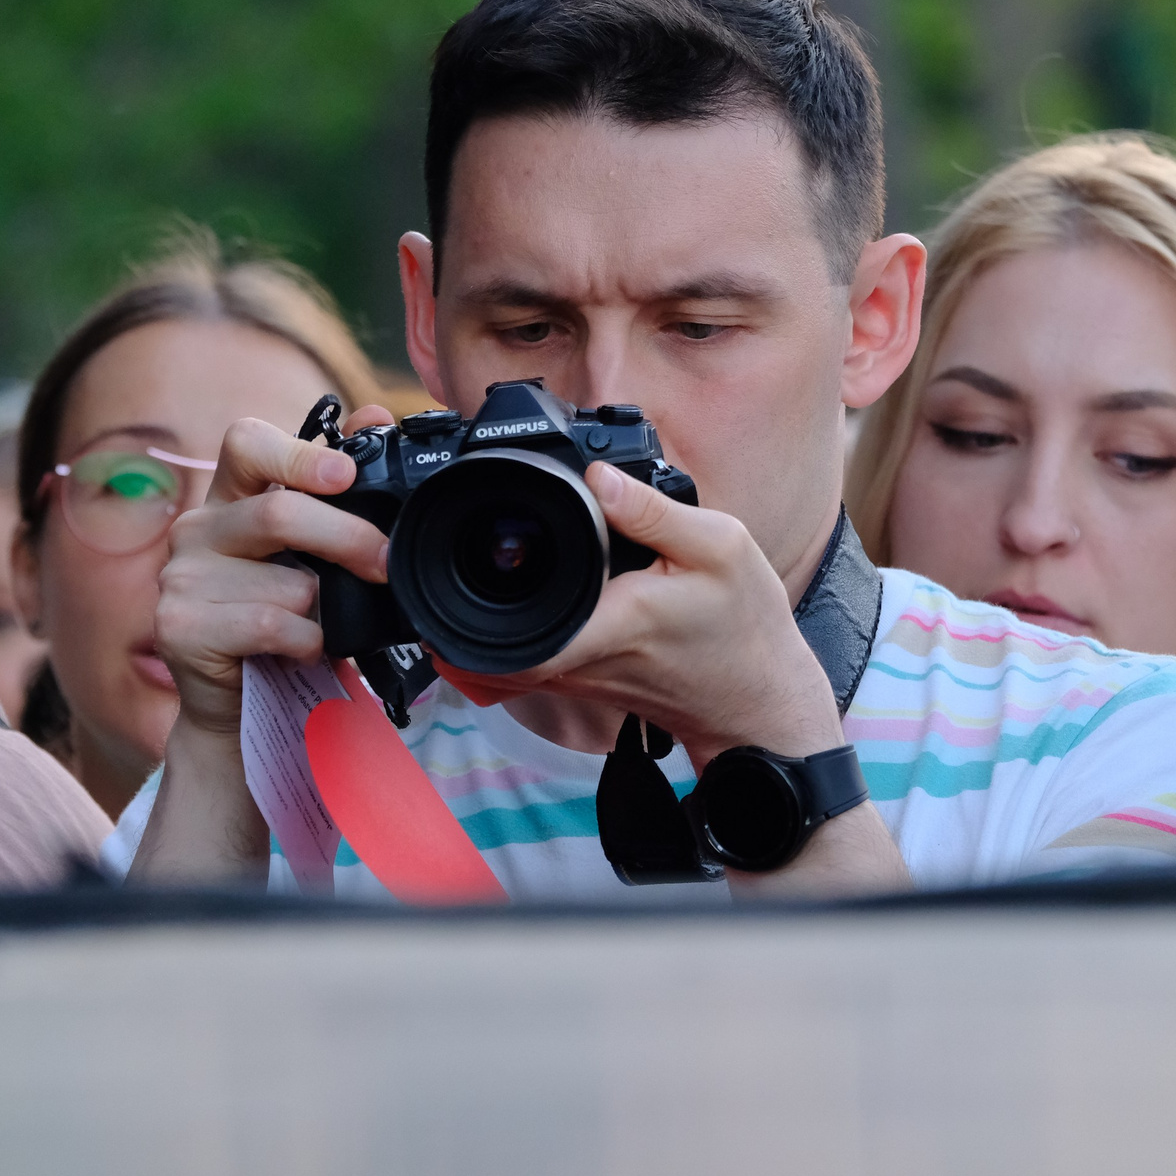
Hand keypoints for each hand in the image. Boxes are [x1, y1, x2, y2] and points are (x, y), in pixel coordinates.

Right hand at [152, 411, 394, 742]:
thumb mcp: (313, 552)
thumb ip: (338, 489)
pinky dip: (306, 643)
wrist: (239, 703)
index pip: (245, 442)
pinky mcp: (180, 626)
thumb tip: (373, 415)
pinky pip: (272, 626)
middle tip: (383, 562)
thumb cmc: (282, 617)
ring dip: (323, 612)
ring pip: (288, 582)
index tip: (346, 476)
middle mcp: (196, 528)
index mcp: (228, 498)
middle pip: (278, 513)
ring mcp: (180, 577)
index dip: (297, 454)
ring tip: (317, 626)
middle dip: (347, 539)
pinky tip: (300, 650)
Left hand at [430, 463, 843, 767]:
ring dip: (458, 621)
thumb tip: (598, 474)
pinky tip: (482, 599)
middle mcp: (576, 661)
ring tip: (440, 570)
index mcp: (603, 625)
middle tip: (418, 552)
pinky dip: (486, 638)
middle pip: (476, 649)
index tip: (430, 568)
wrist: (758, 701)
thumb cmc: (745, 628)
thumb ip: (655, 510)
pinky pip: (513, 665)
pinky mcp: (577, 682)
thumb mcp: (719, 549)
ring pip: (488, 660)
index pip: (504, 633)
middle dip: (439, 606)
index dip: (454, 608)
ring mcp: (572, 678)